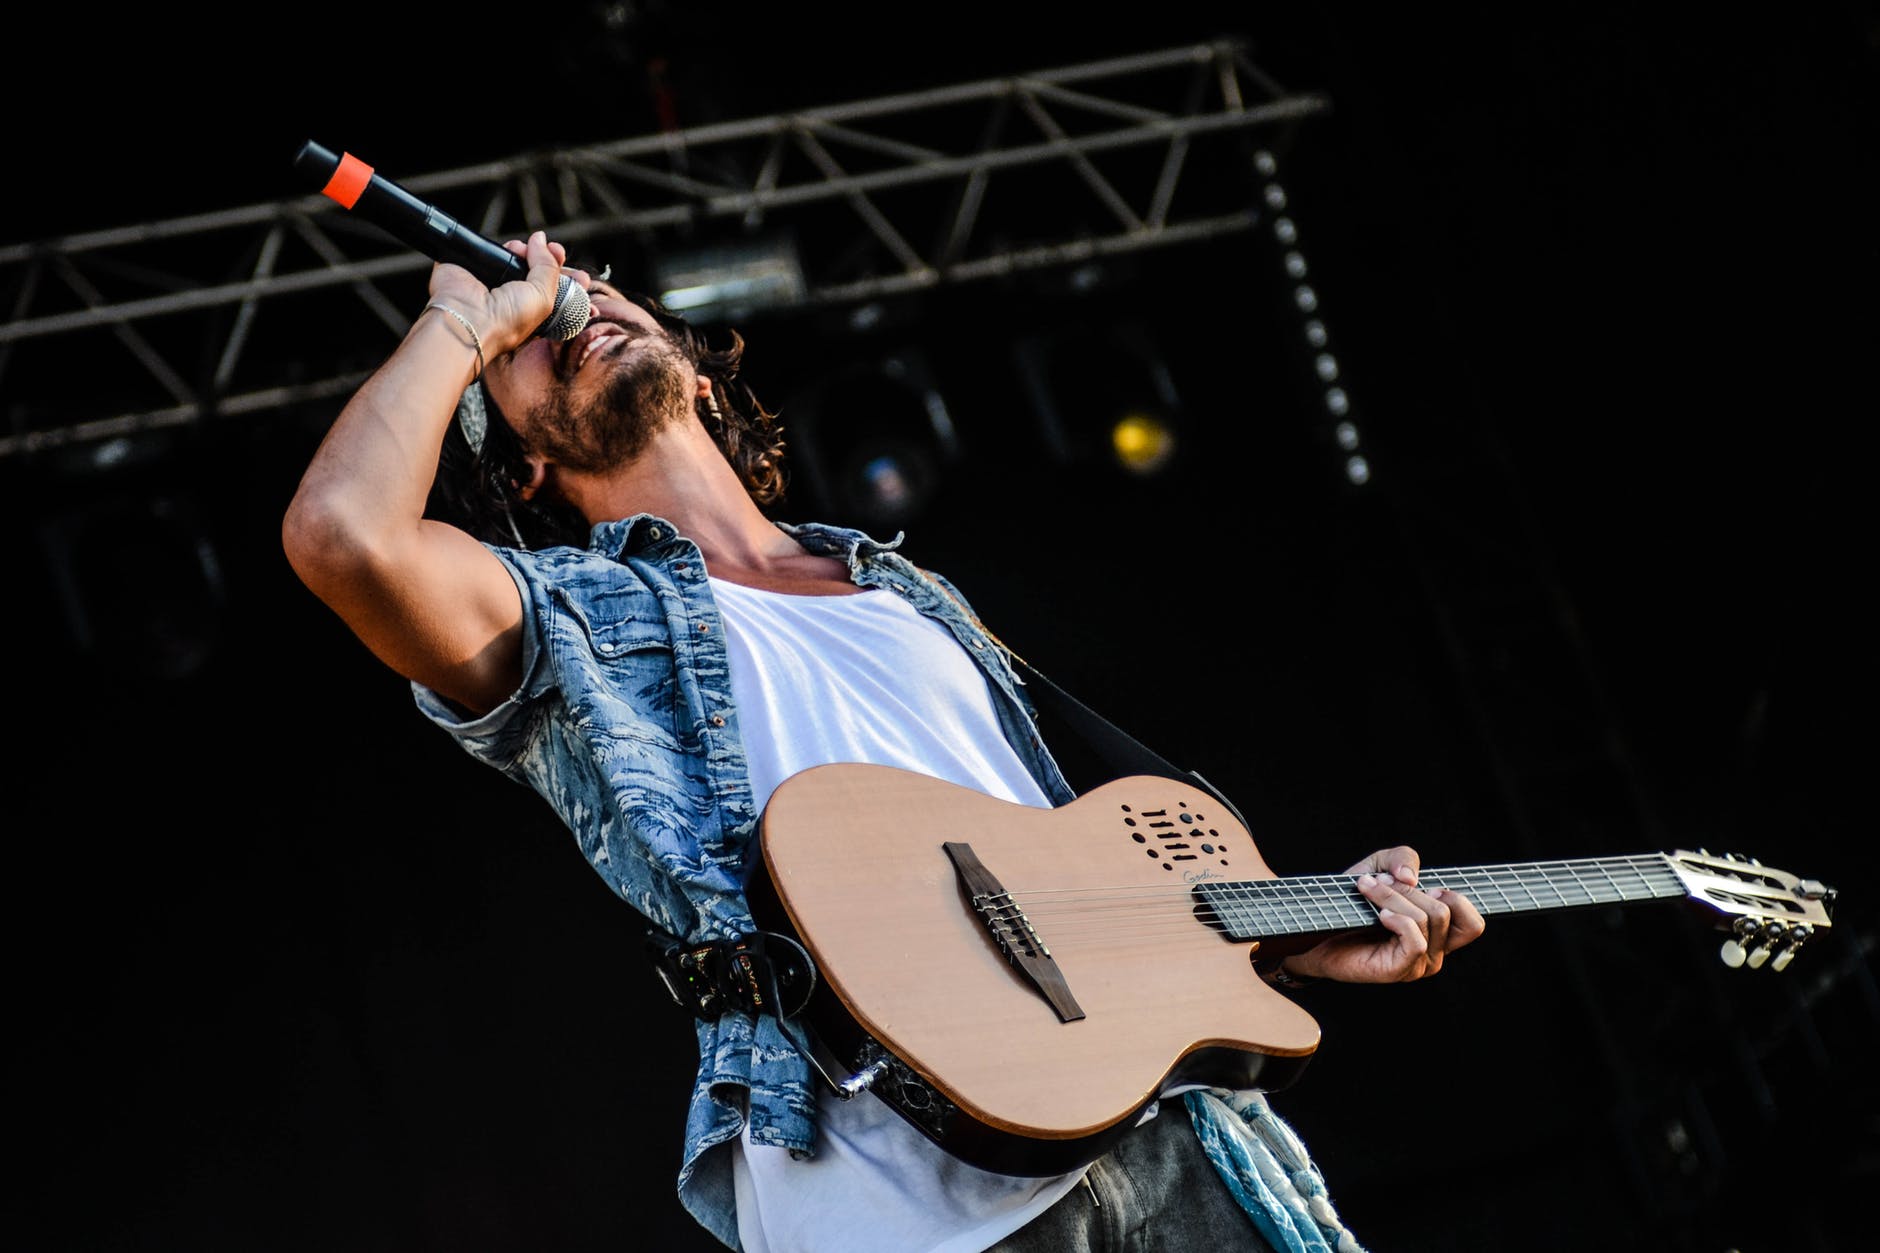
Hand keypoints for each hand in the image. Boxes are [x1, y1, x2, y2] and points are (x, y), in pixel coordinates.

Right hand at [427, 231, 589, 355]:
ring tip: (529, 250)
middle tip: (558, 253)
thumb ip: (549, 267)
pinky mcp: (481, 269)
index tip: (583, 278)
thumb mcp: (544, 297)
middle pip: (542, 273)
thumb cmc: (506, 320)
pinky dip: (509, 247)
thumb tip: (542, 241)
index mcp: (536, 314)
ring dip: (530, 250)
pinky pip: (499, 252)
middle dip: (553, 260)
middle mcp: (518, 299)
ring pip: (521, 259)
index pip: (559, 297)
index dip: (572, 285)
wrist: (467, 317)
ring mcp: (499, 283)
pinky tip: (514, 248)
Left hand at [1284, 846, 1484, 983]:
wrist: (1316, 930)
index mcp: (1436, 932)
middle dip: (1409, 889)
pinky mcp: (1398, 970)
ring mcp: (1416, 964)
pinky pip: (1415, 940)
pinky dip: (1396, 918)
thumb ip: (1402, 858)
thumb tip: (1412, 877)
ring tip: (1367, 891)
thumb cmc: (1350, 902)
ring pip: (1427, 919)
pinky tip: (1378, 914)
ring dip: (1393, 897)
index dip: (1457, 899)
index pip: (1474, 924)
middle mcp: (1433, 951)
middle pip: (1446, 912)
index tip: (1426, 887)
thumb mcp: (1379, 867)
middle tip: (1379, 884)